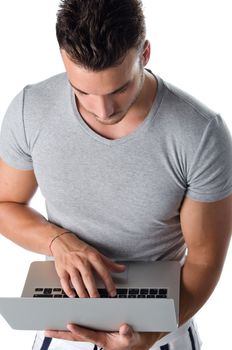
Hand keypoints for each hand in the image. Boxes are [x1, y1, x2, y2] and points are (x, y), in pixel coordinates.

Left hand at [45, 323, 161, 349]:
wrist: (140, 340)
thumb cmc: (136, 339)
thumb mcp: (134, 337)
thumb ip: (128, 334)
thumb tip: (123, 328)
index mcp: (104, 339)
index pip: (89, 335)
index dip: (79, 330)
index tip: (69, 325)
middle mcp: (98, 336)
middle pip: (76, 336)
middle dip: (61, 334)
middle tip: (47, 331)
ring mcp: (97, 333)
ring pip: (78, 332)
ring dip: (64, 331)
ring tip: (51, 328)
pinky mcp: (99, 329)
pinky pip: (85, 327)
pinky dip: (74, 326)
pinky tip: (66, 322)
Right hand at [50, 232, 125, 297]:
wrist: (62, 241)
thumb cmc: (81, 249)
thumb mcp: (96, 253)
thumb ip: (109, 263)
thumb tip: (122, 269)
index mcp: (92, 256)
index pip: (103, 271)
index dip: (109, 283)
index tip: (112, 293)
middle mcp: (81, 261)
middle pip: (88, 277)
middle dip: (93, 290)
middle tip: (97, 299)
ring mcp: (70, 265)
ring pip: (76, 281)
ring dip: (81, 292)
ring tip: (86, 299)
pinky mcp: (61, 269)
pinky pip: (64, 282)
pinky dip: (68, 290)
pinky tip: (73, 295)